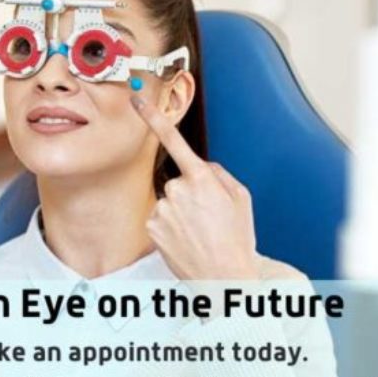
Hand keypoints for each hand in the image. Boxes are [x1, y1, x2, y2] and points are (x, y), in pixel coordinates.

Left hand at [132, 95, 258, 282]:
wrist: (224, 276)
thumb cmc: (236, 239)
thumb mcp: (241, 198)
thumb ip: (219, 174)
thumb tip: (202, 167)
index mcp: (202, 178)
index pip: (174, 140)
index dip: (154, 117)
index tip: (137, 99)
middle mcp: (178, 189)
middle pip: (179, 180)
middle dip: (191, 194)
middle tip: (209, 218)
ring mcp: (162, 208)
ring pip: (170, 200)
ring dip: (181, 212)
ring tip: (199, 233)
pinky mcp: (151, 226)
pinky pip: (160, 217)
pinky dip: (171, 226)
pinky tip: (185, 239)